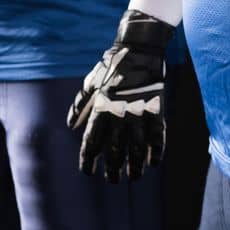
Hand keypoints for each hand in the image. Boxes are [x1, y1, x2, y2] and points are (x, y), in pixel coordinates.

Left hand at [67, 9, 173, 182]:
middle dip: (112, 169)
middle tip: (113, 179)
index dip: (88, 161)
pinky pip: (157, 138)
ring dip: (134, 167)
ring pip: (136, 150)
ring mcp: (139, 114)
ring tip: (133, 177)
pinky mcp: (156, 111)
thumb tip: (72, 126)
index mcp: (100, 110)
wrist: (140, 50)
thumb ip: (80, 105)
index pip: (91, 143)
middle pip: (114, 152)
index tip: (88, 172)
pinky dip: (156, 153)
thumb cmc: (112, 66)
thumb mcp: (90, 83)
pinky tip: (153, 163)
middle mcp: (118, 116)